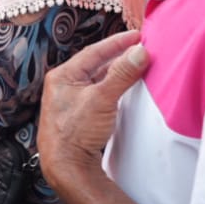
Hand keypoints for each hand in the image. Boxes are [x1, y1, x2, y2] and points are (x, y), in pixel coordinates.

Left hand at [38, 29, 146, 187]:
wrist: (66, 168)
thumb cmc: (75, 132)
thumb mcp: (102, 99)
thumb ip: (122, 74)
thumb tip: (140, 51)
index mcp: (62, 76)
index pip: (93, 52)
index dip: (117, 42)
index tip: (138, 35)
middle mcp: (63, 86)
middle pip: (96, 65)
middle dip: (119, 57)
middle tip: (142, 48)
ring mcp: (70, 102)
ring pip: (98, 81)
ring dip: (118, 73)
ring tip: (138, 65)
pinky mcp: (78, 117)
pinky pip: (99, 95)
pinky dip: (114, 89)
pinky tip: (126, 90)